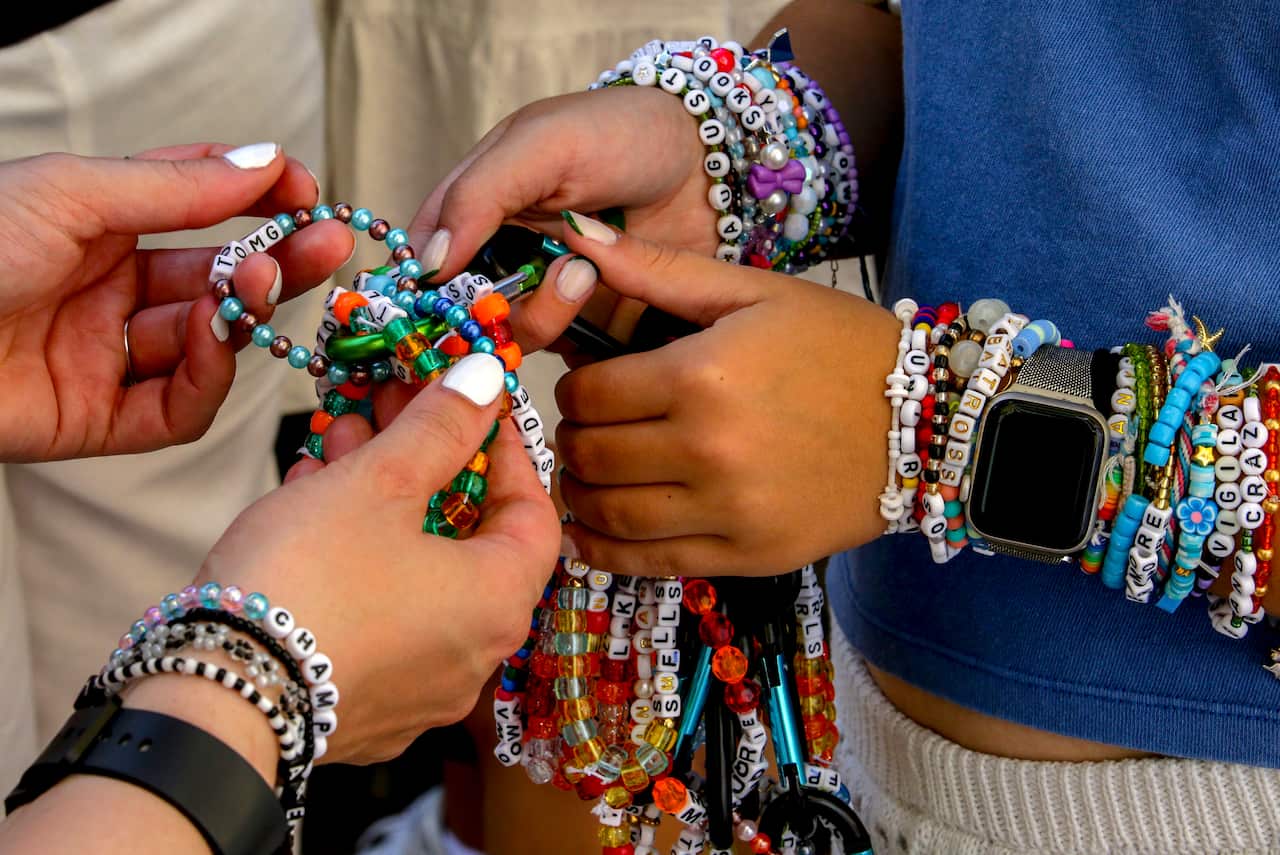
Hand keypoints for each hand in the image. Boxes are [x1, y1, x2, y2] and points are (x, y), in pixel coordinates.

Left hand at [0, 143, 354, 461]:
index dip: (256, 200)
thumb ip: (179, 187)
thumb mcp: (73, 195)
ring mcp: (106, 357)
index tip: (303, 192)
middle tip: (328, 244)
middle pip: (217, 281)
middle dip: (275, 261)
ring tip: (254, 284)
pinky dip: (207, 378)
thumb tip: (266, 162)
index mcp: (99, 227)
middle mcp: (110, 292)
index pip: (200, 210)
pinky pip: (176, 408)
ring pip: (206, 343)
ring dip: (241, 313)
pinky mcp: (99, 421)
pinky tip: (212, 339)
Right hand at [202, 353, 559, 763]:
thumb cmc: (307, 584)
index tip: (473, 410)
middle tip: (392, 411)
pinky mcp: (364, 703)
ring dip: (385, 501)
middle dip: (428, 464)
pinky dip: (358, 557)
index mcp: (498, 604)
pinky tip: (312, 506)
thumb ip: (441, 426)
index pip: (535, 516)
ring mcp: (419, 688)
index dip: (506, 454)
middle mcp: (473, 656)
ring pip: (418, 572)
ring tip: (337, 445)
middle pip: (468, 539)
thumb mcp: (380, 481)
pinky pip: (379, 612)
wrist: (214, 696)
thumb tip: (486, 380)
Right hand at [407, 87, 714, 350]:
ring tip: (589, 273)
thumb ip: (479, 196)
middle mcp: (504, 256)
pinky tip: (607, 301)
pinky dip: (578, 339)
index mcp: (477, 206)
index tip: (442, 304)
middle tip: (552, 273)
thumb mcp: (543, 144)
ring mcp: (547, 294)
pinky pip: (564, 355)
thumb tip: (428, 263)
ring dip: (544, 315)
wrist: (709, 161)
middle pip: (466, 311)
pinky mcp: (590, 325)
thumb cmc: (624, 133)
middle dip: (493, 309)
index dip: (426, 288)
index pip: (426, 259)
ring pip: (513, 337)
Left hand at [550, 214, 900, 575]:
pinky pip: (651, 561)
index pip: (590, 394)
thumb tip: (577, 232)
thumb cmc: (840, 346)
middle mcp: (708, 449)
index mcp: (701, 375)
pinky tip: (593, 533)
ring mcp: (729, 510)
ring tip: (585, 476)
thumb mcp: (754, 291)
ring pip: (610, 514)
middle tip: (584, 430)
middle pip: (592, 454)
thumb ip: (658, 269)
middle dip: (572, 439)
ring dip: (579, 495)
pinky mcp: (747, 555)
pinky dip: (606, 551)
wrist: (928, 422)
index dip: (573, 388)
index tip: (585, 386)